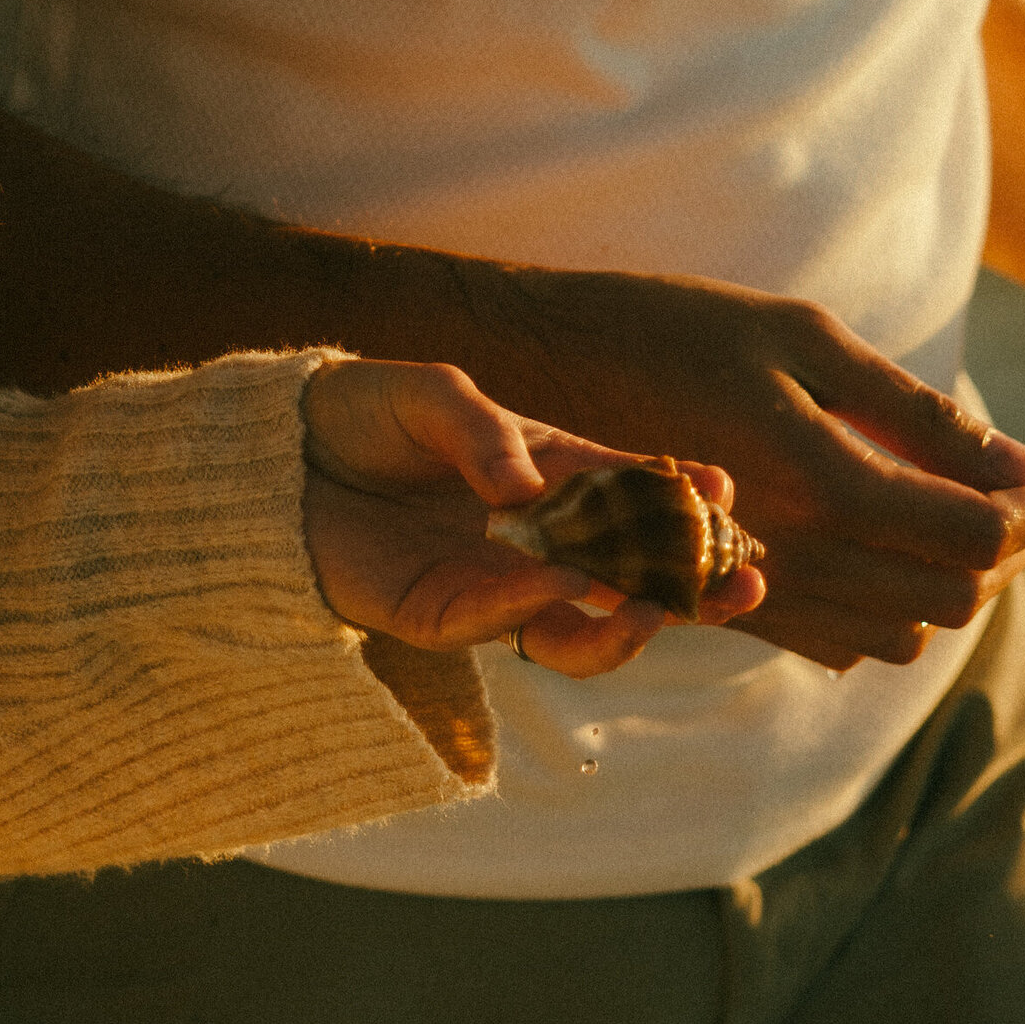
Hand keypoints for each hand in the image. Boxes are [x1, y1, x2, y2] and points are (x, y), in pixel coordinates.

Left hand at [299, 359, 765, 675]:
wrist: (276, 449)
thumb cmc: (363, 412)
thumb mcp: (434, 395)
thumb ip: (486, 431)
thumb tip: (529, 488)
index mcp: (551, 477)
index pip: (636, 499)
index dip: (686, 502)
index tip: (727, 493)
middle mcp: (533, 540)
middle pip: (631, 578)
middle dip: (695, 586)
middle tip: (748, 580)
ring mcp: (489, 583)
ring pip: (579, 628)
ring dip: (632, 624)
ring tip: (669, 609)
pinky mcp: (437, 614)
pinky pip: (500, 625)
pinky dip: (540, 608)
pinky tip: (573, 584)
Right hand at [431, 267, 1024, 670]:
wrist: (538, 369)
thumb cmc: (672, 326)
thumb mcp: (803, 338)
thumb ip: (915, 414)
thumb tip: (1020, 469)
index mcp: (817, 478)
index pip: (977, 535)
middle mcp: (789, 555)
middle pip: (954, 596)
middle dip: (1012, 545)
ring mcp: (751, 589)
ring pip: (904, 634)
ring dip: (953, 579)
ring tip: (962, 509)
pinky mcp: (722, 601)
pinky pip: (838, 644)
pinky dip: (889, 604)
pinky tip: (886, 538)